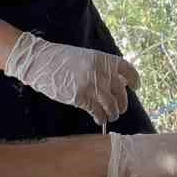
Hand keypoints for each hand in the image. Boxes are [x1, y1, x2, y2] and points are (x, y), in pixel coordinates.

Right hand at [5, 33, 140, 127]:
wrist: (41, 61)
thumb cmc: (62, 59)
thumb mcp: (86, 57)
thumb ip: (101, 69)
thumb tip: (116, 84)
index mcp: (104, 59)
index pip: (127, 70)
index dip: (134, 80)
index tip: (136, 87)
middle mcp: (101, 72)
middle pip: (121, 92)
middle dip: (122, 103)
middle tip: (120, 109)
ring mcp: (91, 86)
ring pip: (111, 105)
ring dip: (113, 113)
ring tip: (110, 116)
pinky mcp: (80, 98)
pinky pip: (97, 111)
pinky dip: (100, 117)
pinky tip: (99, 119)